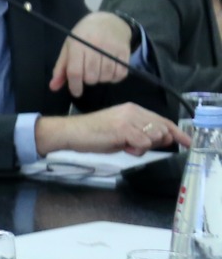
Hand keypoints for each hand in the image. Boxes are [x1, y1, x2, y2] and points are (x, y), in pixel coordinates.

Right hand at [36, 104, 188, 157]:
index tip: (187, 141)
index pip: (162, 120)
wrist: (71, 132)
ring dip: (143, 146)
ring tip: (125, 145)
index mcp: (133, 109)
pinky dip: (136, 149)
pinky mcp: (123, 129)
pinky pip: (143, 143)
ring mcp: (128, 119)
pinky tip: (123, 146)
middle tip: (134, 146)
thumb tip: (160, 140)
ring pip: (154, 137)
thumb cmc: (93, 134)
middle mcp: (133, 111)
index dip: (177, 132)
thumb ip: (140, 133)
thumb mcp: (121, 132)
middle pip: (161, 129)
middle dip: (155, 142)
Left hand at [51, 12, 133, 96]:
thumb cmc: (84, 36)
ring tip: (98, 71)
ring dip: (101, 79)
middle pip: (92, 76)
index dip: (75, 85)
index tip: (76, 92)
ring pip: (106, 76)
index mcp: (78, 45)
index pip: (75, 71)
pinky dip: (114, 77)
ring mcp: (112, 49)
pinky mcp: (125, 52)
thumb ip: (61, 68)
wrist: (108, 22)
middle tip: (87, 74)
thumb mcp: (68, 48)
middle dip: (88, 80)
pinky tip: (109, 71)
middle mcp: (95, 46)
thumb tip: (53, 87)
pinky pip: (121, 74)